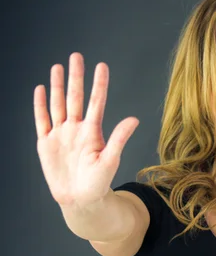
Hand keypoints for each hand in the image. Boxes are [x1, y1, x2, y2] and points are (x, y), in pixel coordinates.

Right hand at [33, 53, 138, 207]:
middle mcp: (76, 128)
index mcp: (93, 131)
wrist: (80, 199)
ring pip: (58, 104)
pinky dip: (40, 105)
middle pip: (75, 97)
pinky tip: (40, 89)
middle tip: (76, 55)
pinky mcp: (46, 143)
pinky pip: (42, 120)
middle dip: (75, 76)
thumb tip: (135, 119)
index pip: (96, 102)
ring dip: (56, 86)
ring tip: (57, 66)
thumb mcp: (110, 160)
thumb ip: (119, 139)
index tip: (101, 65)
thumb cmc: (98, 182)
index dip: (99, 84)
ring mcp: (61, 134)